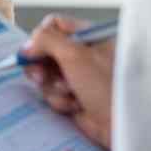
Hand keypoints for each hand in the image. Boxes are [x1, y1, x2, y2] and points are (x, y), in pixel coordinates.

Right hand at [21, 15, 116, 148]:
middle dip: (41, 67)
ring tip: (71, 93)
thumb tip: (27, 45)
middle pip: (45, 52)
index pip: (55, 25)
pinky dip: (61, 101)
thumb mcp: (75, 54)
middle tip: (41, 76)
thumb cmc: (107, 86)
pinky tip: (76, 106)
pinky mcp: (75, 98)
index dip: (40, 38)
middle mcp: (83, 54)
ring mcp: (78, 76)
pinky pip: (53, 95)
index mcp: (89, 36)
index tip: (31, 53)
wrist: (122, 124)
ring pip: (46, 76)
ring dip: (53, 87)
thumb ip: (47, 41)